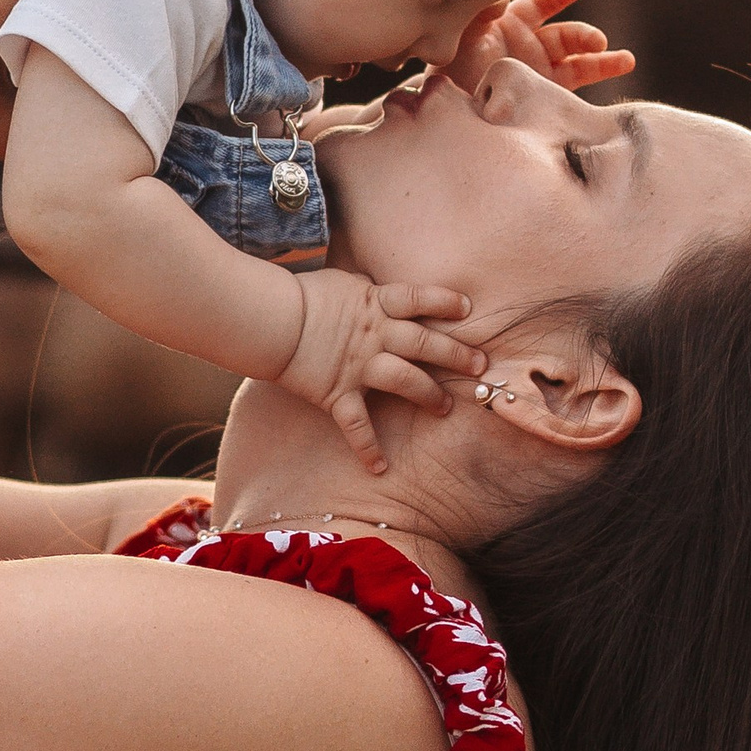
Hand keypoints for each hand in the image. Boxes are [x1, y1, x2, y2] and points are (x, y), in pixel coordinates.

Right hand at [277, 272, 485, 471]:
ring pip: (405, 380)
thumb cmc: (302, 297)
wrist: (269, 320)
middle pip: (425, 343)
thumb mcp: (342, 283)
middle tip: (481, 366)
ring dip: (429, 395)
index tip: (467, 308)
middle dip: (457, 355)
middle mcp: (375, 336)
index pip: (419, 299)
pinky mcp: (336, 394)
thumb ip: (368, 292)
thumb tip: (379, 292)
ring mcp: (358, 367)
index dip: (445, 302)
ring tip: (445, 408)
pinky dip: (367, 448)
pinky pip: (356, 425)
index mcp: (376, 305)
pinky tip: (379, 467)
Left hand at [433, 0, 634, 92]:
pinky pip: (577, 86)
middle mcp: (526, 47)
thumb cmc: (449, 74)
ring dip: (601, 59)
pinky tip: (622, 69)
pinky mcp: (545, 97)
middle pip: (564, 34)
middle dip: (583, 36)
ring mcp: (538, 73)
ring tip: (624, 61)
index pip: (537, 4)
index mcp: (506, 25)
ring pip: (578, 60)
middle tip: (595, 42)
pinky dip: (599, 78)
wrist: (450, 116)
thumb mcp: (460, 38)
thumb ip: (481, 14)